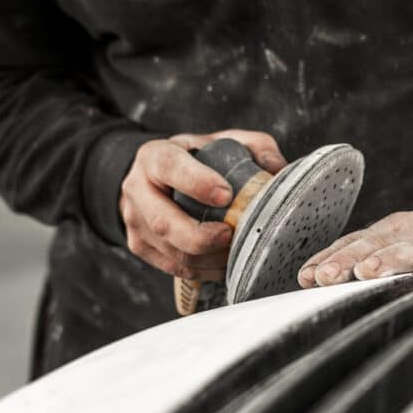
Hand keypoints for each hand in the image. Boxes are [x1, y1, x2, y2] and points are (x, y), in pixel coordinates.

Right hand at [120, 129, 286, 279]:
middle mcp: (137, 189)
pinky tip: (223, 262)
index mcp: (154, 157)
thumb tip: (278, 169)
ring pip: (171, 251)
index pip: (169, 167)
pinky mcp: (140, 246)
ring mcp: (135, 222)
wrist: (156, 178)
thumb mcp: (222, 141)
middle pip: (163, 222)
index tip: (226, 195)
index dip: (196, 182)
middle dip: (201, 236)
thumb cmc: (195, 159)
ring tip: (234, 251)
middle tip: (230, 235)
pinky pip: (174, 267)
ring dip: (208, 259)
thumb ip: (254, 146)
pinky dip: (203, 270)